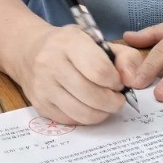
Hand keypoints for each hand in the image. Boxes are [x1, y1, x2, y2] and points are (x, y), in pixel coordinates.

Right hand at [12, 24, 144, 125]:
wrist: (30, 51)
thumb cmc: (71, 46)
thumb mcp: (99, 41)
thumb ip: (125, 58)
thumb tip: (133, 82)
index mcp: (68, 42)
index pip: (99, 70)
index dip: (116, 82)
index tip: (118, 82)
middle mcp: (50, 63)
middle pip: (93, 96)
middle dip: (113, 102)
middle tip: (116, 98)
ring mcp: (42, 86)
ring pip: (82, 113)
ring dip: (102, 113)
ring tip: (105, 104)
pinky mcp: (39, 105)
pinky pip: (71, 121)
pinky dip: (85, 118)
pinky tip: (88, 107)